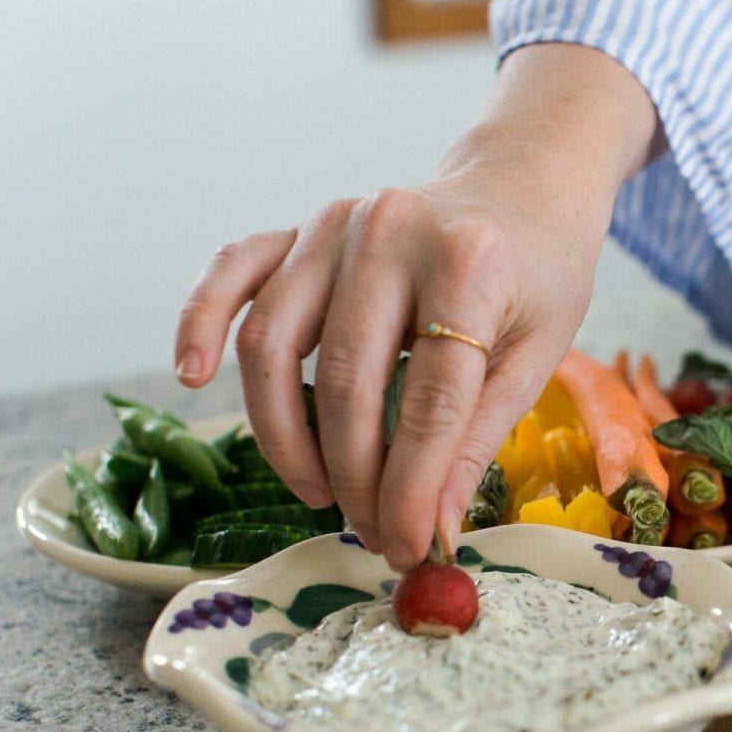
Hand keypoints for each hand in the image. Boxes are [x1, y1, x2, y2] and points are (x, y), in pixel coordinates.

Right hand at [172, 45, 659, 568]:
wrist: (522, 186)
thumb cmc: (539, 275)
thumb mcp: (537, 354)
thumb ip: (480, 437)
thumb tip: (434, 528)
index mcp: (468, 265)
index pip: (429, 401)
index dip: (413, 487)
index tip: (409, 545)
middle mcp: (390, 234)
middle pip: (348, 381)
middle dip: (355, 477)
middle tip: (371, 533)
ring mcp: (334, 225)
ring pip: (273, 344)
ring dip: (286, 435)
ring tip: (320, 493)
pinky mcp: (299, 227)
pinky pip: (232, 273)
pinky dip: (200, 322)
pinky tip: (192, 376)